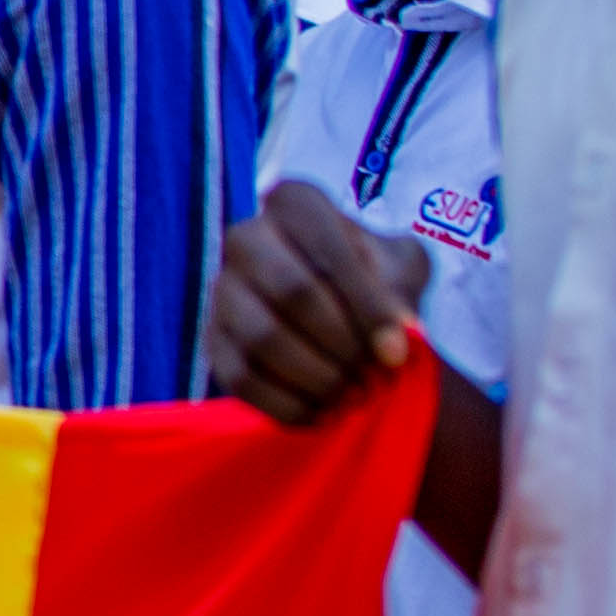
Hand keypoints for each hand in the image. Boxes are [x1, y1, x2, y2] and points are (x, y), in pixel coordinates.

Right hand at [208, 179, 427, 427]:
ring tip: (351, 393)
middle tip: (372, 375)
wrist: (341, 309)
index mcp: (295, 204)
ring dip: (317, 376)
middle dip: (341, 343)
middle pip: (292, 292)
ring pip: (263, 338)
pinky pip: (241, 379)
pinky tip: (322, 411)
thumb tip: (399, 331)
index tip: (398, 353)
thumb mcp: (402, 265)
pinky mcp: (212, 341)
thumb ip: (403, 288)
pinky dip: (288, 404)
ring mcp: (222, 291)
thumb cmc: (374, 278)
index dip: (368, 308)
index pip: (329, 251)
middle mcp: (247, 237)